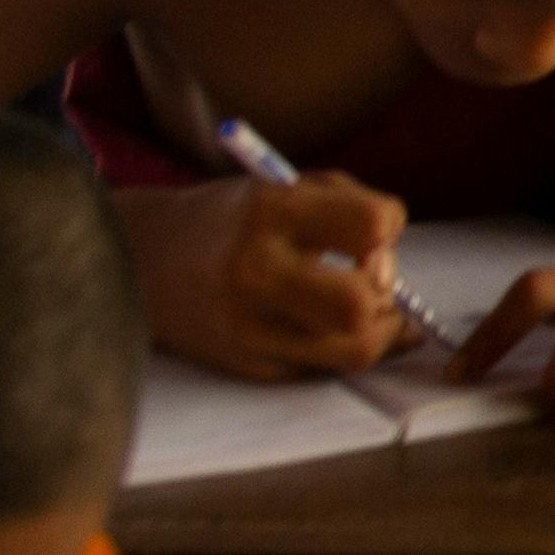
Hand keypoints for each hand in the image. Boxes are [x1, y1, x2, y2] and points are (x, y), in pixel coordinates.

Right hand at [126, 172, 410, 379]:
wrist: (149, 258)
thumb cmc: (240, 219)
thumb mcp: (291, 187)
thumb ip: (358, 212)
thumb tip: (406, 290)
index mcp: (269, 213)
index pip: (372, 224)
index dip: (386, 228)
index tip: (366, 234)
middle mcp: (255, 272)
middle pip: (359, 304)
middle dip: (382, 293)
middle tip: (367, 282)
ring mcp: (248, 325)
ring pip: (356, 350)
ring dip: (375, 329)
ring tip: (358, 309)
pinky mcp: (249, 363)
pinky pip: (326, 368)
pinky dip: (339, 346)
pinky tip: (323, 325)